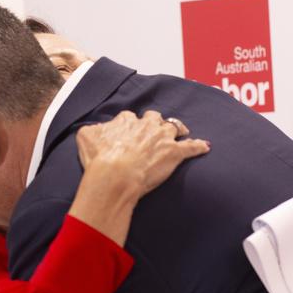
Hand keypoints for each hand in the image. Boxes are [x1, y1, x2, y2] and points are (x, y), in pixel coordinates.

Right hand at [70, 110, 209, 245]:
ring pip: (174, 127)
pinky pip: (191, 147)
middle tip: (155, 130)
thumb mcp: (86, 138)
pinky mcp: (174, 153)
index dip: (131, 125)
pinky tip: (205, 147)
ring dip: (178, 130)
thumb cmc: (100, 159)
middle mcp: (146, 125)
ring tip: (182, 132)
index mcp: (127, 121)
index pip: (130, 117)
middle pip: (155, 118)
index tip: (130, 131)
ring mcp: (162, 138)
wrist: (116, 175)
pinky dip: (199, 146)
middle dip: (155, 123)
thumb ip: (92, 130)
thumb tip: (94, 129)